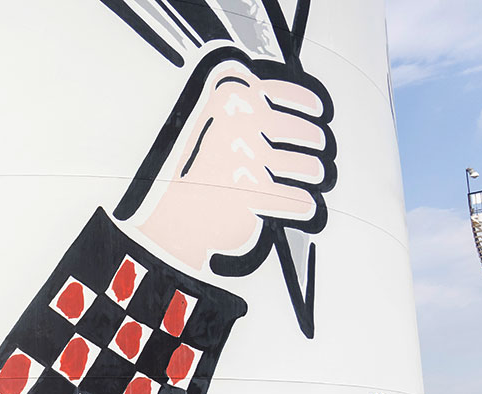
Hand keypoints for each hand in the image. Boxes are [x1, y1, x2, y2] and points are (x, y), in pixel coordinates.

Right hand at [121, 49, 335, 271]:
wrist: (161, 210)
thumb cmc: (185, 171)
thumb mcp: (210, 123)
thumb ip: (244, 112)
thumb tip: (289, 117)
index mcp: (231, 95)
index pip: (291, 95)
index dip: (311, 107)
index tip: (320, 114)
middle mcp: (241, 120)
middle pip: (306, 133)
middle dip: (318, 146)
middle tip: (320, 154)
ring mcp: (248, 155)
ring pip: (308, 167)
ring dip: (316, 174)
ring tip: (315, 177)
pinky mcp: (252, 192)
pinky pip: (298, 201)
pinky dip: (306, 207)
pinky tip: (306, 208)